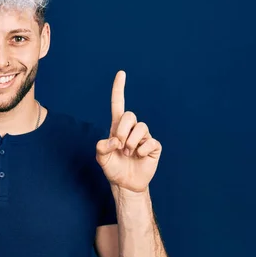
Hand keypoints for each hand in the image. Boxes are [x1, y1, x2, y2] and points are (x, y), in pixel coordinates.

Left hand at [96, 70, 161, 192]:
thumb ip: (102, 147)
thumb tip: (116, 140)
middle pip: (130, 115)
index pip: (118, 104)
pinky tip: (139, 156)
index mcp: (117, 127)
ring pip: (141, 127)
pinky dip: (142, 150)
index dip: (119, 89)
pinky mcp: (154, 146)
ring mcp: (143, 137)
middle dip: (122, 130)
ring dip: (131, 142)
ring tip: (128, 153)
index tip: (121, 73)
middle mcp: (131, 129)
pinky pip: (150, 142)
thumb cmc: (113, 168)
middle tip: (119, 146)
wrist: (125, 184)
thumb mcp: (101, 158)